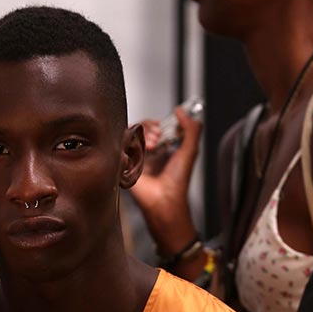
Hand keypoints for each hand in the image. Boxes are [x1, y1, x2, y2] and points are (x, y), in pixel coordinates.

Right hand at [130, 106, 202, 253]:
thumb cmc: (177, 181)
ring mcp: (135, 158)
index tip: (164, 126)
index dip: (157, 123)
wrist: (165, 199)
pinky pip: (121, 145)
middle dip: (150, 127)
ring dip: (142, 135)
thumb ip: (191, 129)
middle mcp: (147, 153)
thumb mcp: (190, 151)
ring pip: (130, 134)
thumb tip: (182, 111)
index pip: (154, 127)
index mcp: (161, 149)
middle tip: (158, 136)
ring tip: (153, 145)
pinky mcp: (124, 164)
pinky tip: (141, 152)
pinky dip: (131, 144)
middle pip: (140, 128)